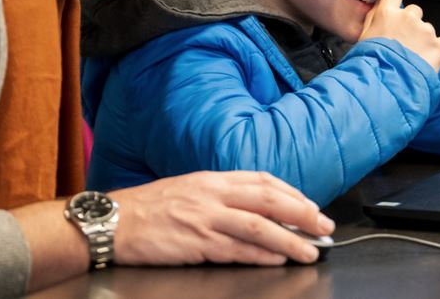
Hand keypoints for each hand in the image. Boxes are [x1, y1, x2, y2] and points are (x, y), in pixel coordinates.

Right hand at [110, 170, 335, 265]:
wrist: (114, 220)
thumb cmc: (150, 207)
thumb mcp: (190, 188)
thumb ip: (222, 194)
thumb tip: (256, 206)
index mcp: (214, 179)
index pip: (264, 181)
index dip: (293, 194)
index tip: (311, 206)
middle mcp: (214, 195)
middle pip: (269, 200)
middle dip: (302, 214)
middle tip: (324, 226)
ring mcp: (206, 218)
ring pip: (259, 227)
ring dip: (289, 239)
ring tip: (310, 250)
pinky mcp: (197, 243)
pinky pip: (236, 249)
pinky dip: (261, 255)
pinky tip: (278, 260)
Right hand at [360, 0, 439, 72]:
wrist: (387, 86)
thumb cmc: (371, 63)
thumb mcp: (363, 37)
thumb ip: (373, 18)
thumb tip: (379, 6)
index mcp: (387, 13)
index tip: (400, 1)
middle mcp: (408, 17)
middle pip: (414, 11)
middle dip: (411, 24)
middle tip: (404, 42)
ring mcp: (425, 30)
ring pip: (427, 29)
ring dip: (423, 39)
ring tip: (412, 57)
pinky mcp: (438, 45)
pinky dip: (435, 51)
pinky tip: (423, 62)